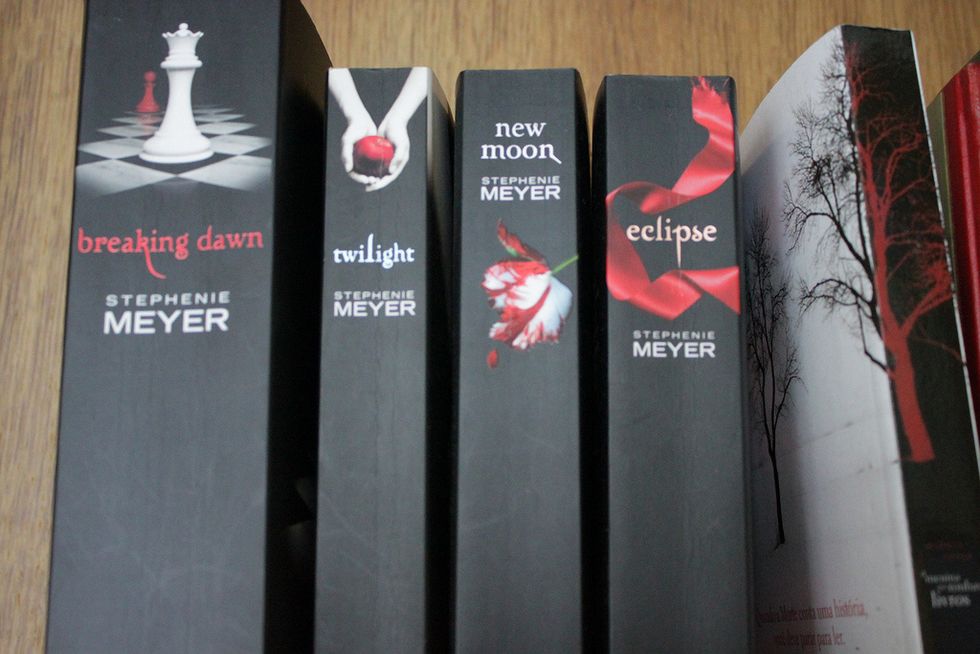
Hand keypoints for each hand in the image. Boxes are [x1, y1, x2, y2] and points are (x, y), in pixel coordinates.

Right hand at [340, 112, 378, 184]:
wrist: (362, 120)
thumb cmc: (353, 130)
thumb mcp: (348, 141)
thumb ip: (346, 154)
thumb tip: (348, 169)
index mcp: (349, 160)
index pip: (353, 174)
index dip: (359, 179)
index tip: (366, 180)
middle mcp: (356, 160)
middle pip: (362, 174)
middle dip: (368, 180)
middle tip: (375, 180)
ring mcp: (364, 158)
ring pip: (369, 171)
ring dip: (374, 176)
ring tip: (380, 178)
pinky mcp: (372, 155)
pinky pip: (376, 164)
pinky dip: (379, 169)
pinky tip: (385, 171)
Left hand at [364, 68, 428, 191]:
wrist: (393, 120)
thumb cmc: (399, 132)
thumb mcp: (401, 145)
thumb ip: (398, 158)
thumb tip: (391, 172)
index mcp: (400, 163)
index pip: (391, 177)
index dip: (383, 183)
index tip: (374, 186)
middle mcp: (394, 162)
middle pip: (385, 176)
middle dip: (376, 183)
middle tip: (367, 188)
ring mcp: (387, 158)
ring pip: (379, 171)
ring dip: (373, 177)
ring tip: (364, 182)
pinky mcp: (381, 153)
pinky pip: (375, 163)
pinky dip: (370, 168)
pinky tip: (363, 171)